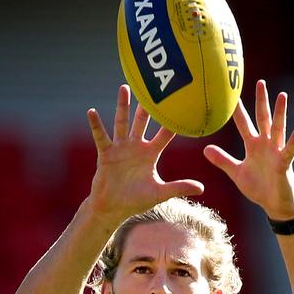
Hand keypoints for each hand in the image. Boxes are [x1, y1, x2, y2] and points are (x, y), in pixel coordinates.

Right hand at [86, 85, 203, 224]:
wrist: (113, 208)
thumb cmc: (136, 200)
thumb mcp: (159, 193)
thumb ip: (179, 187)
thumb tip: (202, 188)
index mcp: (150, 153)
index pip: (165, 133)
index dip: (173, 121)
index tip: (181, 104)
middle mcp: (136, 146)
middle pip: (143, 121)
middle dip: (148, 105)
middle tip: (154, 85)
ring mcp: (120, 148)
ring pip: (122, 122)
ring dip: (123, 106)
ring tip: (125, 87)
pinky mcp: (106, 153)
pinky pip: (101, 136)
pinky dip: (96, 125)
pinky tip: (92, 112)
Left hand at [203, 81, 293, 219]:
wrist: (275, 204)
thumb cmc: (258, 188)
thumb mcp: (236, 173)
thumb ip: (223, 160)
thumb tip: (205, 149)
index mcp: (253, 146)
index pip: (244, 124)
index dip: (238, 111)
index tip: (231, 95)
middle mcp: (266, 145)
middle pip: (263, 119)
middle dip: (261, 101)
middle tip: (260, 82)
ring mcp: (276, 152)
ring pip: (278, 128)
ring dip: (280, 113)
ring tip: (282, 96)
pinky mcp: (284, 164)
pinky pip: (290, 150)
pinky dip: (293, 140)